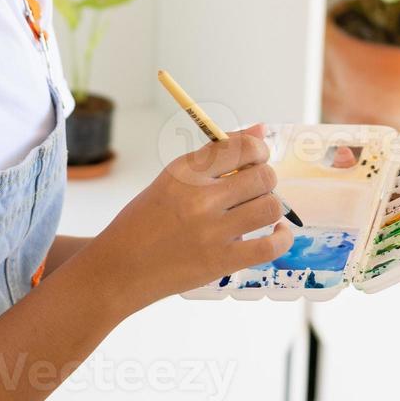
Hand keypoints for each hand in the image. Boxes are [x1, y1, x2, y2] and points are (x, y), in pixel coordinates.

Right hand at [89, 123, 294, 312]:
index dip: (257, 148)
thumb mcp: (171, 180)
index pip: (239, 146)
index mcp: (184, 172)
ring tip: (260, 210)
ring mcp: (211, 232)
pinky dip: (282, 237)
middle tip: (256, 187)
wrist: (118, 270)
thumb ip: (214, 156)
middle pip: (261, 176)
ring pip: (270, 207)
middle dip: (266, 178)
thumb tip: (260, 130)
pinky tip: (276, 232)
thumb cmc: (144, 222)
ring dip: (271, 206)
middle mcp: (199, 198)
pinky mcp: (220, 262)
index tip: (257, 156)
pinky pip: (270, 246)